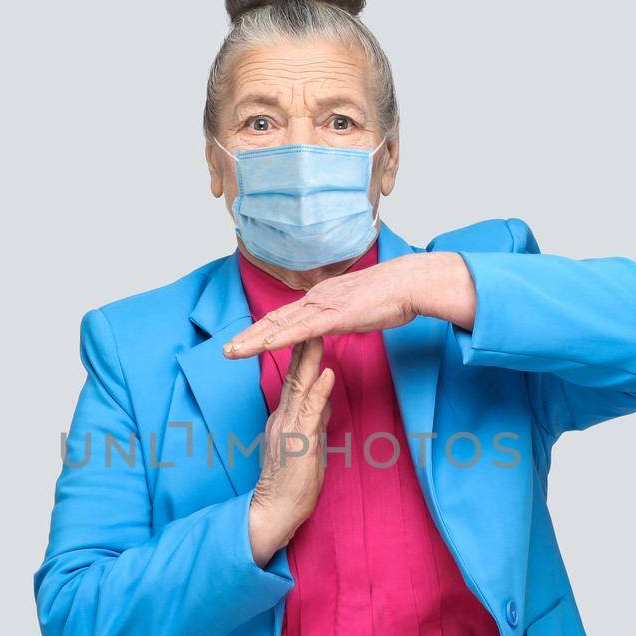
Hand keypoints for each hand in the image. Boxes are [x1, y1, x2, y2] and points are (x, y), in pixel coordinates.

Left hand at [223, 252, 476, 358]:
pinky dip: (280, 339)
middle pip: (275, 321)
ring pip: (281, 326)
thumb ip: (345, 313)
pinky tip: (263, 347)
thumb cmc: (393, 295)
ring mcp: (323, 306)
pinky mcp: (334, 315)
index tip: (247, 341)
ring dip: (255, 340)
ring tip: (233, 351)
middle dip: (250, 336)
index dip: (264, 330)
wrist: (409, 283)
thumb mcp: (360, 307)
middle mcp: (316, 298)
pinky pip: (301, 331)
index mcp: (322, 298)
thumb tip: (340, 319)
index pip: (287, 317)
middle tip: (227, 350)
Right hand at [247, 337, 334, 566]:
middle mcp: (283, 417)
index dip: (303, 353)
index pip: (295, 379)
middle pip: (294, 375)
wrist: (275, 511)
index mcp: (285, 417)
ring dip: (309, 359)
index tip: (313, 329)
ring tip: (320, 334)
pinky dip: (318, 391)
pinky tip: (327, 373)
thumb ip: (314, 421)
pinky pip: (308, 413)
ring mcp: (288, 428)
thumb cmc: (293, 484)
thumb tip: (324, 400)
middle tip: (314, 316)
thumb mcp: (308, 446)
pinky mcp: (296, 443)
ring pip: (298, 387)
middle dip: (304, 345)